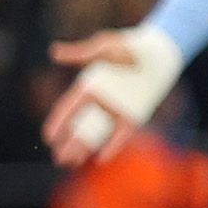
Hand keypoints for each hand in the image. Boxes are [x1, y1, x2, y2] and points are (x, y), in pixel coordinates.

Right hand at [41, 28, 170, 164]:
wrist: (159, 50)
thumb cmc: (129, 45)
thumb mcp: (104, 47)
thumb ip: (82, 53)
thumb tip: (54, 52)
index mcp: (89, 87)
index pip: (68, 108)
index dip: (58, 122)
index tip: (48, 136)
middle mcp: (100, 102)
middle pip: (80, 126)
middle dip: (68, 143)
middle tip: (57, 157)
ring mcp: (116, 110)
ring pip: (96, 133)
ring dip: (84, 148)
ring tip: (70, 162)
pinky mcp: (134, 116)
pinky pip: (120, 134)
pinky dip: (112, 146)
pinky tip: (101, 158)